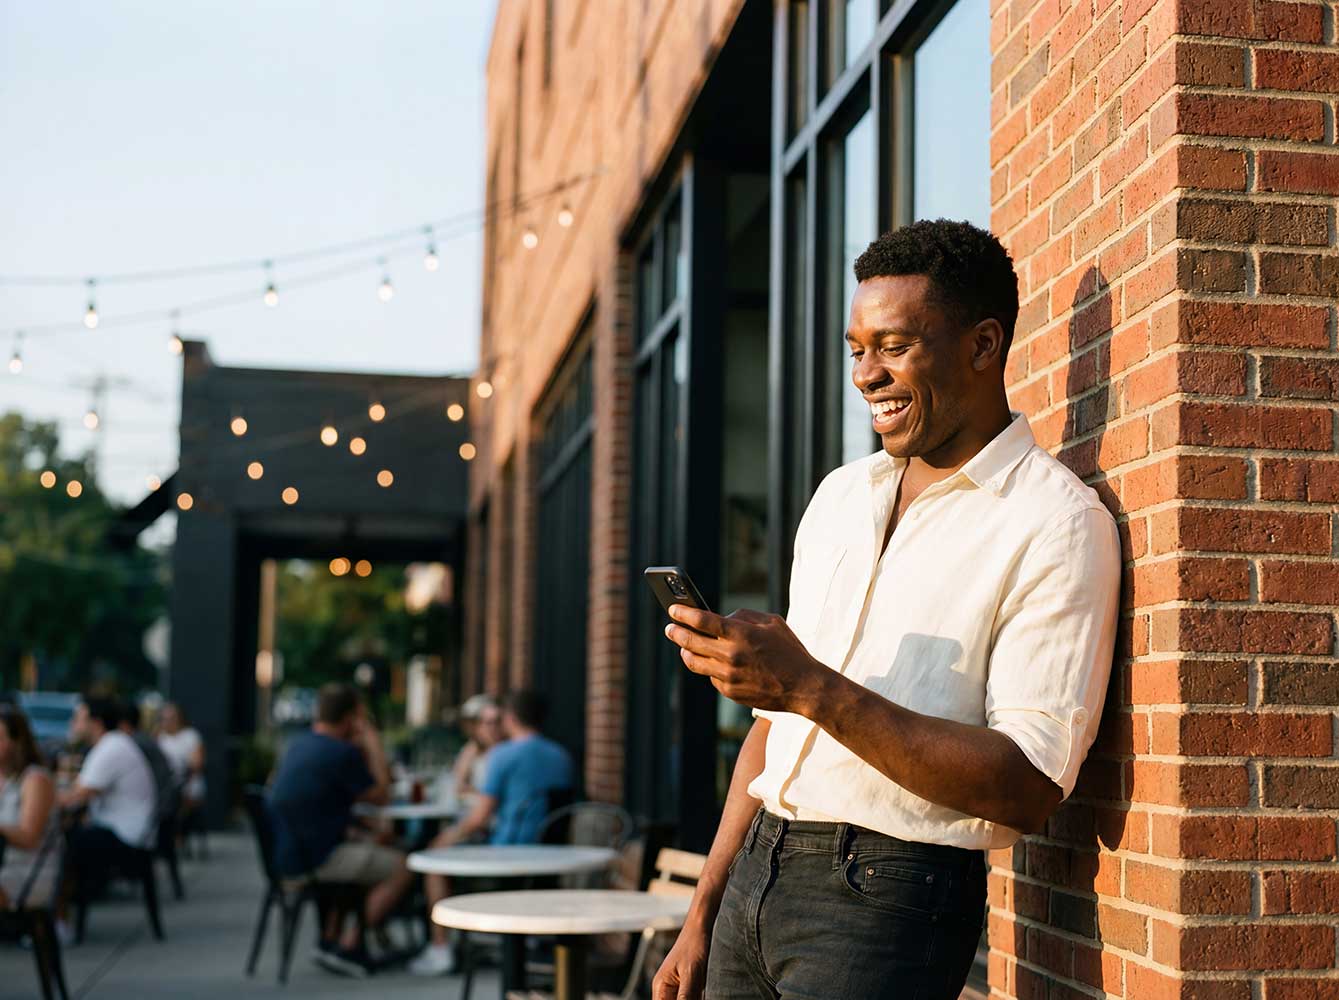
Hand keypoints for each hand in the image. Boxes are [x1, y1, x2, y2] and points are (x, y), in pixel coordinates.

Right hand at [652, 924, 709, 999]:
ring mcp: (676, 989)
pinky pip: (690, 999)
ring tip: (698, 990)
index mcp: (661, 987)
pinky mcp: (687, 987)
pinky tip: (701, 993)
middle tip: (697, 996)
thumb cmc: (694, 945)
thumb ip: (686, 997)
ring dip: (693, 999)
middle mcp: (665, 990)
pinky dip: (695, 998)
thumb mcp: (691, 974)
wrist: (700, 927)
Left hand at [664, 606, 829, 714]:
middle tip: (670, 628)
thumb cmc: (789, 650)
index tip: (672, 608)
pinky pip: (710, 676)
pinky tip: (711, 662)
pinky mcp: (729, 692)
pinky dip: (709, 667)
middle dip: (676, 632)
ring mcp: (728, 676)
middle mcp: (731, 655)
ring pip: (694, 662)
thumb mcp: (772, 623)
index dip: (683, 613)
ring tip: (683, 645)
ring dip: (685, 651)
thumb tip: (721, 619)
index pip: (702, 620)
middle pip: (690, 642)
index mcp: (741, 634)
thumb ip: (744, 616)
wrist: (803, 687)